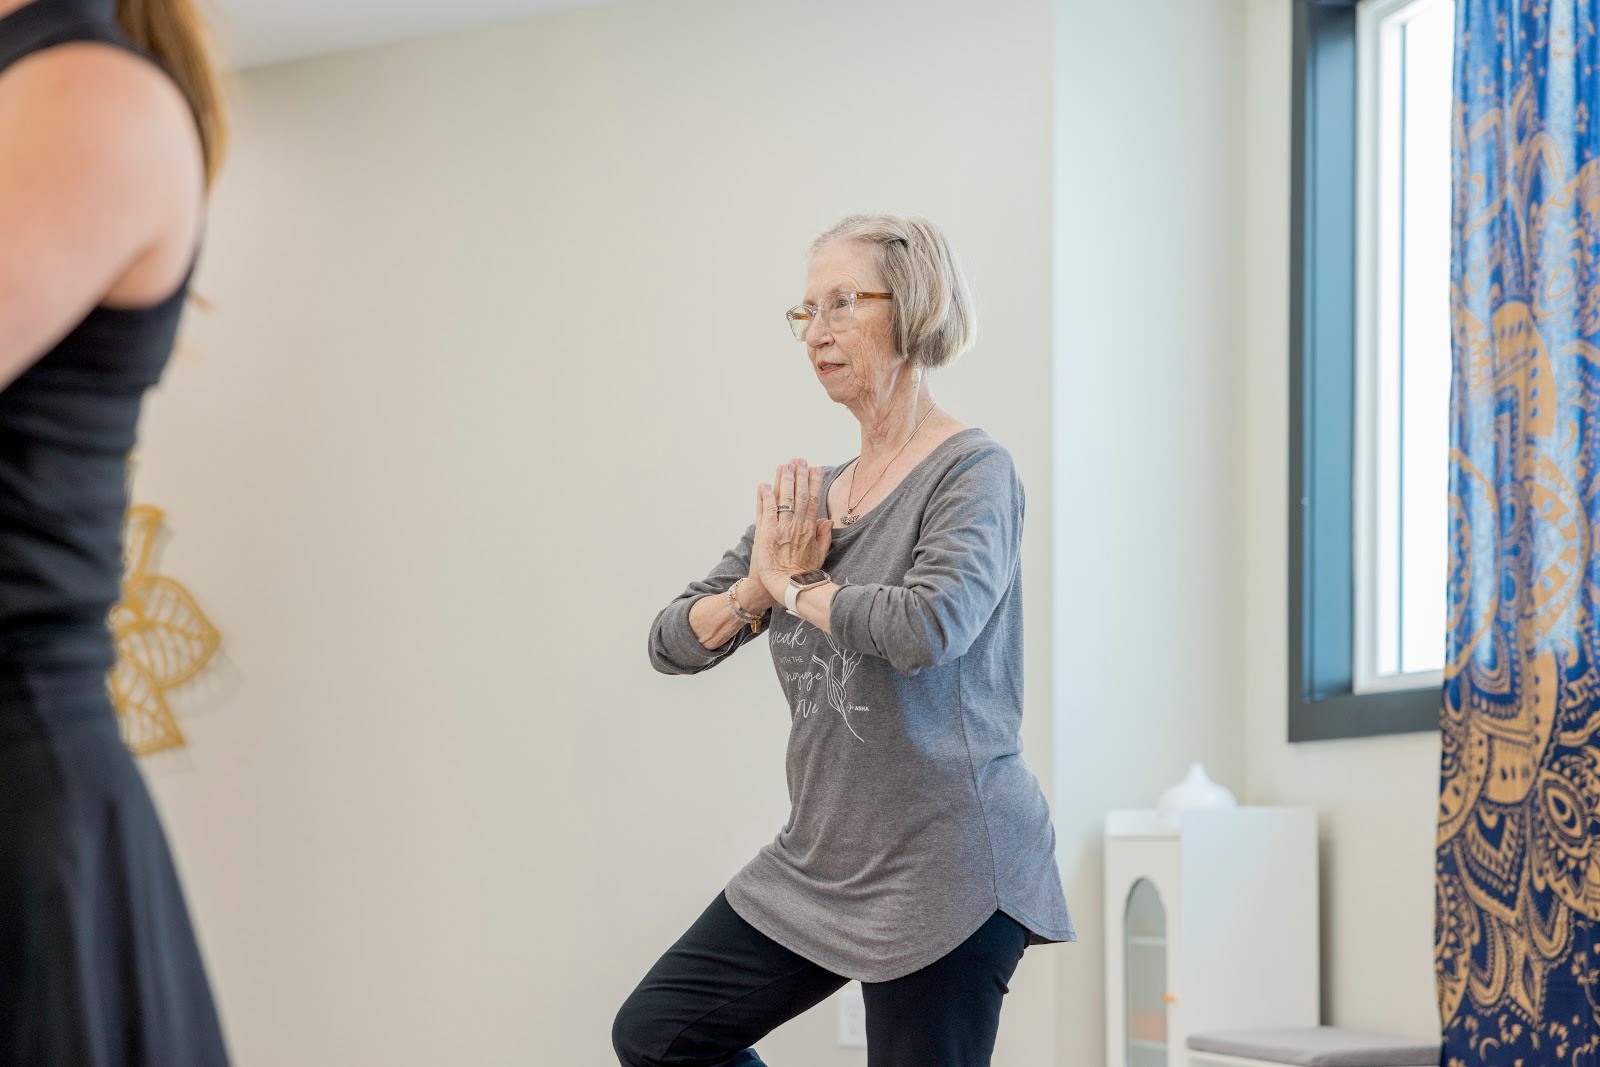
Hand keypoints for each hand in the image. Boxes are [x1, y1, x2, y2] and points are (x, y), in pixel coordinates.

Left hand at [753, 457, 831, 602]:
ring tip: (785, 465)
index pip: (814, 500)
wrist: (786, 587)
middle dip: (800, 475)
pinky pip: (767, 510)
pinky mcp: (767, 533)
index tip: (815, 469)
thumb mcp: (819, 555)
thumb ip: (824, 536)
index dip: (814, 483)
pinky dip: (766, 496)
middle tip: (799, 460)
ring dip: (785, 480)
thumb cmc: (803, 574)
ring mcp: (782, 528)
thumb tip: (828, 520)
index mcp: (810, 529)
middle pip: (800, 495)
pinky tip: (765, 484)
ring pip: (785, 498)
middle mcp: (797, 525)